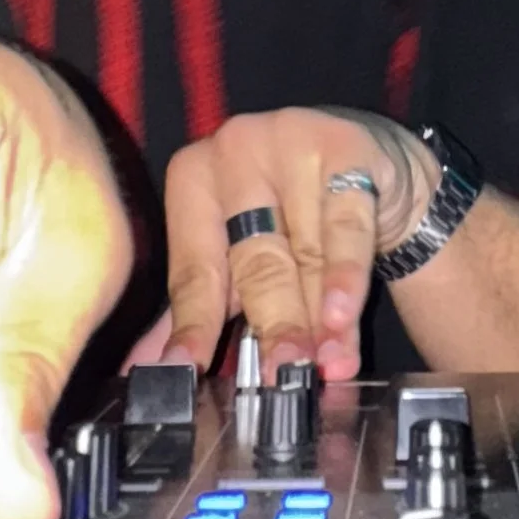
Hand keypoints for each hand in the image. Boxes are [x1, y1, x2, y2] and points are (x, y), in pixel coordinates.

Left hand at [161, 108, 431, 381]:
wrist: (364, 161)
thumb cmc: (287, 211)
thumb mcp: (236, 254)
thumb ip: (198, 307)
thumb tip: (154, 368)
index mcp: (193, 178)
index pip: (195, 267)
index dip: (194, 325)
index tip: (188, 370)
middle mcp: (235, 151)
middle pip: (254, 260)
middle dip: (272, 324)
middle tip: (279, 375)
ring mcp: (291, 143)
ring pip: (307, 251)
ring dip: (319, 317)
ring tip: (326, 364)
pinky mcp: (345, 148)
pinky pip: (346, 227)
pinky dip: (345, 277)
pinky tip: (343, 315)